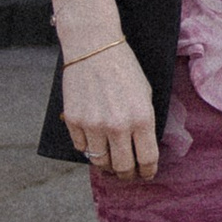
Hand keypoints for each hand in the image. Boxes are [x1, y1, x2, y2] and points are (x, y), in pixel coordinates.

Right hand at [57, 31, 157, 178]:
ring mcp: (93, 125)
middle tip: (128, 174)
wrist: (94, 47)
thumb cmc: (124, 68)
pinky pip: (81, 147)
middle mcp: (117, 125)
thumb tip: (141, 150)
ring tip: (111, 161)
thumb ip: (144, 123)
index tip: (146, 174)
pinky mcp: (73, 120)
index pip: (147, 159)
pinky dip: (88, 147)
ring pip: (100, 161)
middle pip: (122, 167)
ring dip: (107, 164)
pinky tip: (94, 140)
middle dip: (127, 174)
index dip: (147, 172)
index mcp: (141, 118)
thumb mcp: (145, 94)